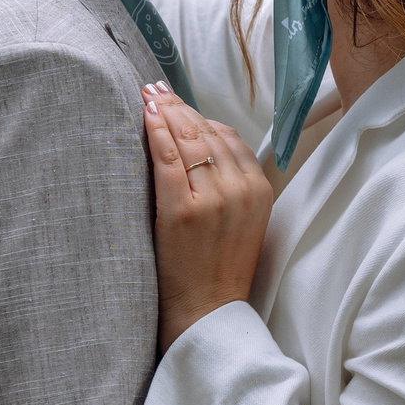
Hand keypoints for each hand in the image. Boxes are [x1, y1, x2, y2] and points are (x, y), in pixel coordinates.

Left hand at [142, 85, 271, 351]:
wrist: (207, 314)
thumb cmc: (218, 271)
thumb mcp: (243, 223)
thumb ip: (232, 186)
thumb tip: (203, 148)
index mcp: (260, 191)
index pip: (230, 137)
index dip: (201, 117)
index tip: (178, 103)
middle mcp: (241, 189)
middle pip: (208, 132)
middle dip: (179, 107)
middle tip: (155, 90)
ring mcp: (213, 198)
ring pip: (188, 139)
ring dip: (165, 112)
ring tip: (146, 96)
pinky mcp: (183, 209)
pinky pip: (168, 157)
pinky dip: (155, 130)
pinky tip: (144, 115)